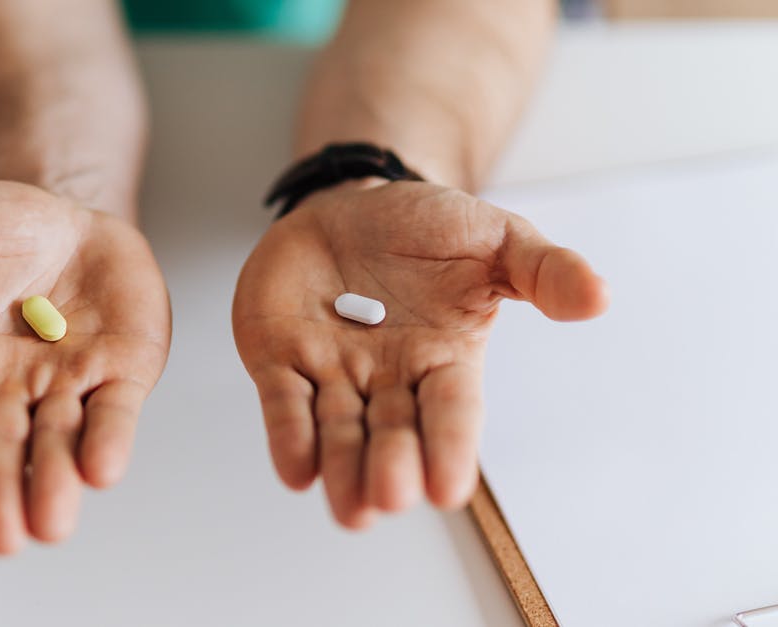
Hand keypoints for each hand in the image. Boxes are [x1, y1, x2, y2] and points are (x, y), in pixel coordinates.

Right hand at [0, 181, 170, 553]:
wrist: (66, 223)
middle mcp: (9, 386)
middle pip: (1, 447)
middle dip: (1, 493)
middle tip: (2, 539)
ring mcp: (66, 383)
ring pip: (58, 441)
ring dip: (54, 481)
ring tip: (50, 524)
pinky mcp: (121, 372)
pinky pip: (114, 410)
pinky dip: (109, 439)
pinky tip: (103, 470)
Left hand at [232, 180, 606, 527]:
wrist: (352, 204)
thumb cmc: (426, 230)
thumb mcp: (495, 238)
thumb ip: (543, 271)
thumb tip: (599, 297)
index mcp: (444, 360)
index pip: (451, 413)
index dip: (450, 449)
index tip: (449, 490)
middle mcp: (388, 380)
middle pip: (392, 434)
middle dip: (390, 467)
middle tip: (390, 497)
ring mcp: (332, 373)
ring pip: (336, 432)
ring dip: (341, 469)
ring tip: (350, 510)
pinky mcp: (281, 361)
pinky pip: (284, 403)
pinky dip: (288, 436)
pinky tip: (296, 469)